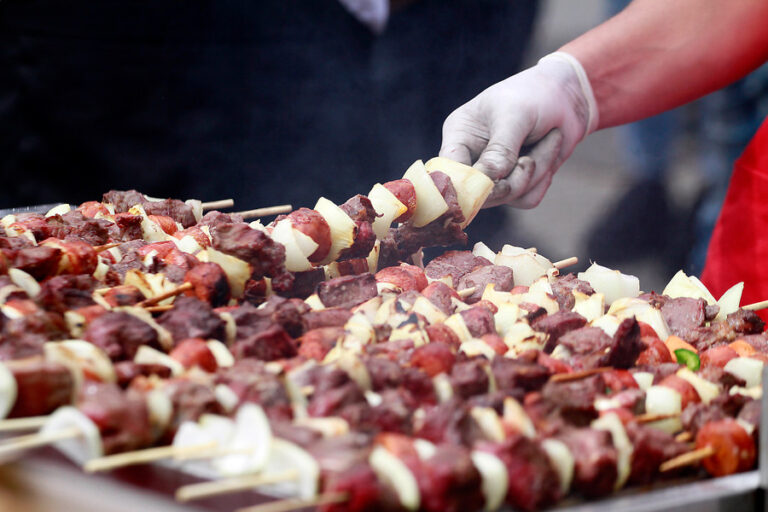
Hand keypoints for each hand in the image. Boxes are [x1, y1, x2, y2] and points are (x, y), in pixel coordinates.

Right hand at [440, 52, 597, 207]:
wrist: (570, 96)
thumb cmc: (534, 95)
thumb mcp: (515, 115)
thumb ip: (500, 149)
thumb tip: (486, 181)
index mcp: (459, 137)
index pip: (449, 171)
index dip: (465, 185)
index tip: (490, 185)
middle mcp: (472, 159)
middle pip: (479, 194)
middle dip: (511, 180)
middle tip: (529, 160)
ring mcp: (495, 175)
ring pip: (508, 197)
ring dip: (535, 174)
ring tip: (548, 140)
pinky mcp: (518, 184)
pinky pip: (527, 199)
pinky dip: (544, 178)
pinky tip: (549, 149)